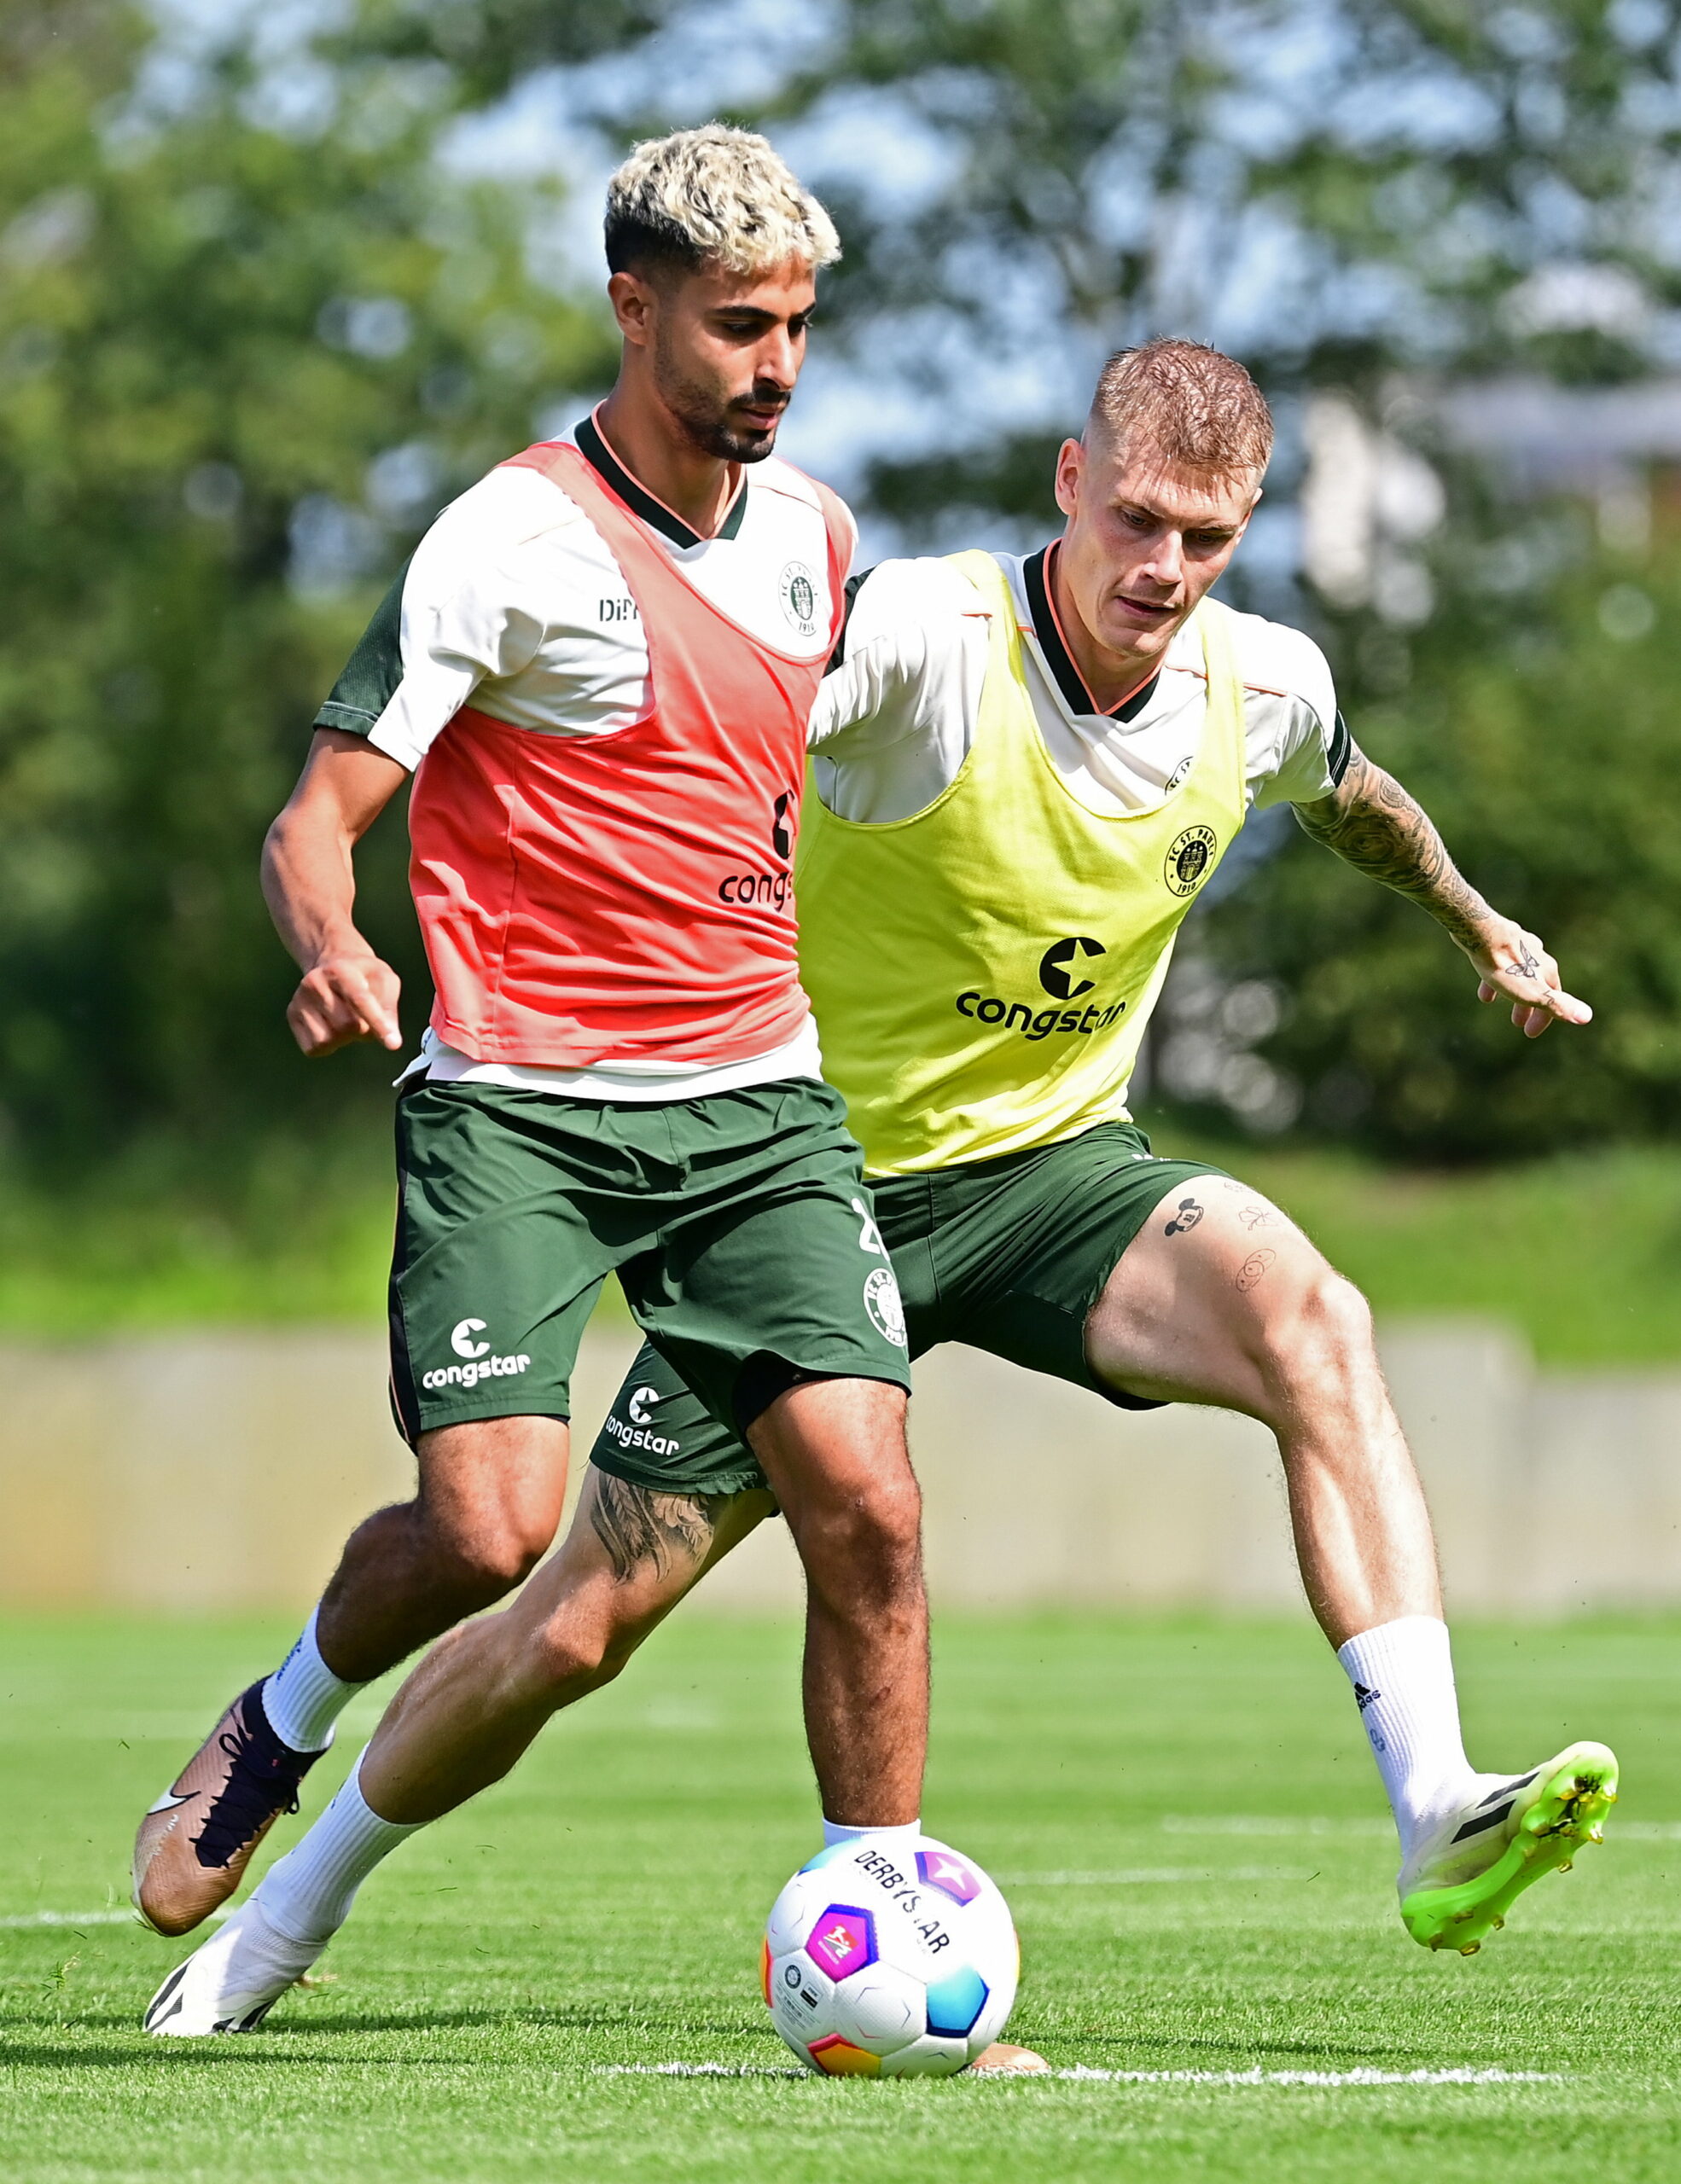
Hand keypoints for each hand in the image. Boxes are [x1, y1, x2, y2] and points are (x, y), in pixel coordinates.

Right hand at [286, 952, 402, 1056]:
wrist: (331, 964)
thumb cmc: (362, 974)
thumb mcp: (384, 979)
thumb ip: (389, 1006)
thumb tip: (390, 1037)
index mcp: (341, 969)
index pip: (360, 1000)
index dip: (378, 1023)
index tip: (393, 1044)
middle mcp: (315, 982)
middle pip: (348, 1026)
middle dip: (364, 1029)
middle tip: (363, 1016)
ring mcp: (300, 999)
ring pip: (330, 1039)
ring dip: (345, 1037)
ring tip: (346, 1018)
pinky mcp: (292, 1015)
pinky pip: (315, 1047)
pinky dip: (329, 1044)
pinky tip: (332, 1025)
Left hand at [1469, 918, 1590, 1038]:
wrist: (1482, 933)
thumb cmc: (1506, 966)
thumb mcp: (1533, 992)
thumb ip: (1558, 1005)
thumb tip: (1587, 1017)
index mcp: (1547, 970)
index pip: (1553, 1000)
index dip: (1544, 1019)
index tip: (1530, 1034)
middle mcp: (1537, 957)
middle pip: (1536, 986)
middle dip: (1527, 1007)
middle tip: (1517, 1023)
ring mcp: (1519, 947)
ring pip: (1517, 974)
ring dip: (1509, 991)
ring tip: (1495, 1002)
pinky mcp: (1499, 940)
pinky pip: (1498, 963)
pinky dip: (1492, 977)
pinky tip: (1483, 985)